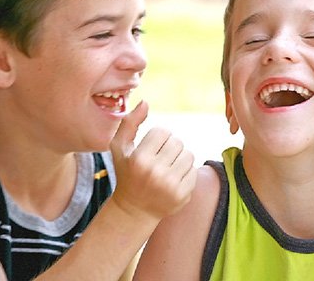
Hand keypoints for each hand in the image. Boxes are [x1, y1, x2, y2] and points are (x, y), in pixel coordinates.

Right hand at [109, 101, 197, 220]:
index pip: (163, 132)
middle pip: (177, 142)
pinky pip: (194, 171)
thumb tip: (145, 102)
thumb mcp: (119, 148)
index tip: (150, 149)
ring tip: (167, 167)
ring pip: (188, 155)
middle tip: (159, 159)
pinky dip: (186, 172)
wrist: (134, 210)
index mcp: (139, 159)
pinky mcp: (183, 195)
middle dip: (170, 147)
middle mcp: (155, 172)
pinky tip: (173, 179)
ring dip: (180, 158)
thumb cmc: (127, 173)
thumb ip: (129, 123)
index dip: (157, 138)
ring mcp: (170, 185)